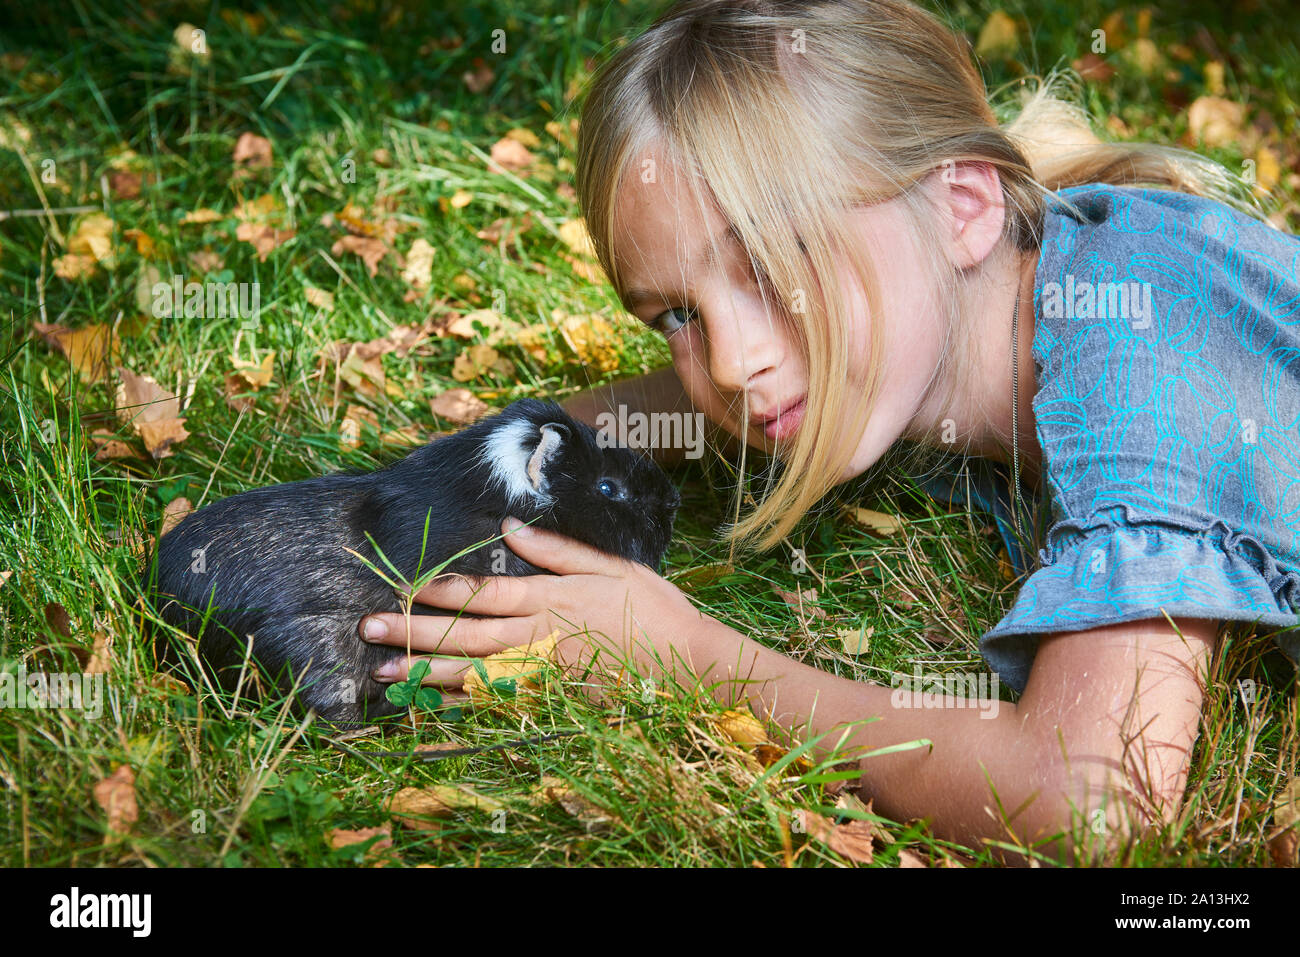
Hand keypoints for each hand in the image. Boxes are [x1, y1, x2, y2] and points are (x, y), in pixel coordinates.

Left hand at [357, 517, 729, 696]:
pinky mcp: (554, 703)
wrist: (691, 665)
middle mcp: (540, 637)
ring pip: (473, 674)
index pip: (485, 593)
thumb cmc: (656, 611)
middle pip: (466, 634)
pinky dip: (461, 705)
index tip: (404, 587)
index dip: (442, 590)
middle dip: (414, 630)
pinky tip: (430, 704)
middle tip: (369, 627)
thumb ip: (557, 550)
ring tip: (385, 672)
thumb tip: (510, 526)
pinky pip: (498, 706)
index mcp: (552, 599)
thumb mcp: (612, 567)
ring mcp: (545, 675)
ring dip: (426, 672)